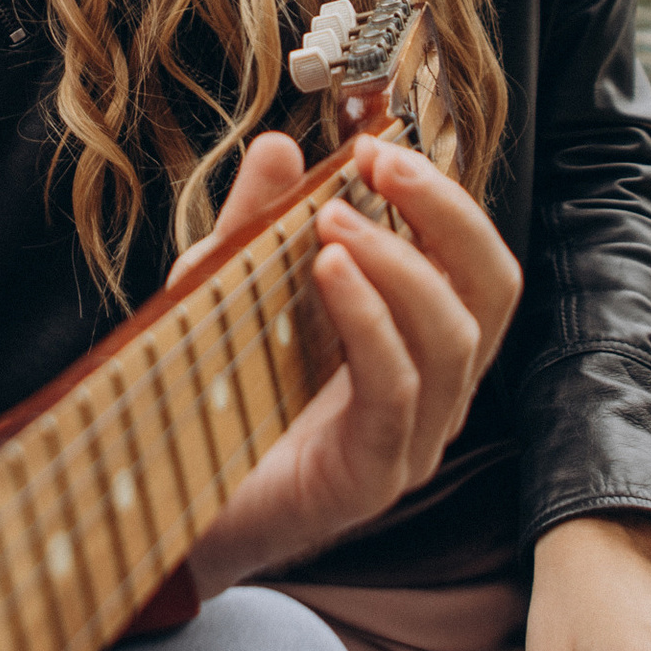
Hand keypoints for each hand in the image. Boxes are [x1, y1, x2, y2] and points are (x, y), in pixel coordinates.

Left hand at [176, 130, 520, 592]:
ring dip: (400, 262)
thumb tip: (281, 145)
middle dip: (447, 214)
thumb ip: (257, 223)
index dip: (446, 199)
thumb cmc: (211, 400)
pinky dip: (370, 320)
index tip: (380, 147)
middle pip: (492, 291)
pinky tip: (328, 273)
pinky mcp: (371, 478)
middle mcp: (433, 393)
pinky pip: (396, 390)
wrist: (158, 505)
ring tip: (333, 221)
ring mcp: (412, 441)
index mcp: (419, 344)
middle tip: (382, 166)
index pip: (474, 264)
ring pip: (453, 338)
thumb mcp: (229, 290)